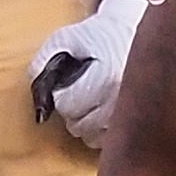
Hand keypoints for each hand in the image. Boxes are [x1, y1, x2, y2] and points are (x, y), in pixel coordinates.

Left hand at [28, 0, 143, 143]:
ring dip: (85, 124)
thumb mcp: (65, 38)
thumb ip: (43, 61)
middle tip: (79, 91)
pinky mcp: (138, 123)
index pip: (68, 106)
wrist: (132, 33)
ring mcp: (133, 114)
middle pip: (79, 126)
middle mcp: (123, 99)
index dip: (60, 96)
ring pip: (93, 138)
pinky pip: (109, 141)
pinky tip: (101, 111)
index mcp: (107, 77)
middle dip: (72, 111)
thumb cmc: (97, 35)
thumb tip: (37, 95)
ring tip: (90, 100)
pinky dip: (100, 131)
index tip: (68, 83)